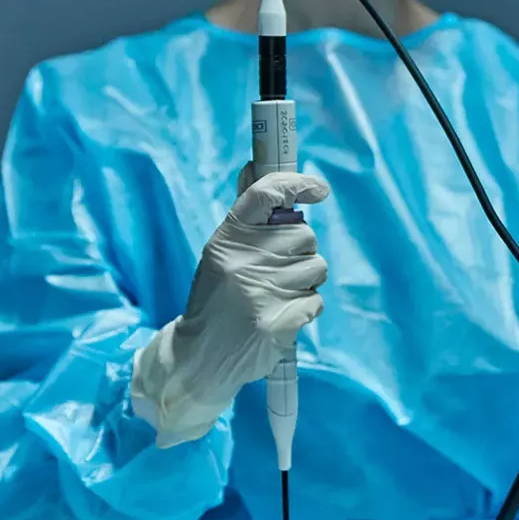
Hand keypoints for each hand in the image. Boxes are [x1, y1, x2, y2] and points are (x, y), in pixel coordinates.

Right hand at [132, 170, 329, 446]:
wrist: (199, 357)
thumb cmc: (216, 298)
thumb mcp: (221, 253)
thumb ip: (245, 216)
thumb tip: (254, 162)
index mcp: (228, 238)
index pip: (265, 194)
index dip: (297, 184)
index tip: (319, 189)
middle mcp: (243, 261)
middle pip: (305, 236)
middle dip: (301, 253)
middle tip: (277, 271)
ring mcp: (260, 292)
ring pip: (316, 268)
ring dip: (305, 282)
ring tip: (276, 296)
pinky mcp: (277, 323)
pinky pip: (316, 301)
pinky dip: (305, 309)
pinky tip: (280, 316)